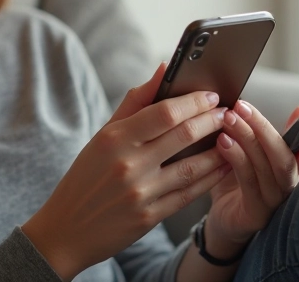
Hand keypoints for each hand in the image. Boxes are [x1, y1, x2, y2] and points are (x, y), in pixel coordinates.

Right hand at [22, 63, 231, 280]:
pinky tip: (222, 167)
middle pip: (183, 135)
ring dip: (218, 150)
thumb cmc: (85, 177)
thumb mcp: (102, 136)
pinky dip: (210, 179)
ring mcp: (140, 193)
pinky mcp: (149, 218)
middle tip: (227, 113)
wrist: (66, 229)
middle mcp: (128, 164)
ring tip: (232, 137)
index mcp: (114, 139)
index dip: (194, 101)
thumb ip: (134, 102)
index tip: (212, 95)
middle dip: (212, 120)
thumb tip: (163, 69)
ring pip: (192, 167)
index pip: (165, 112)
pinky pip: (189, 194)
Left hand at [202, 101, 298, 255]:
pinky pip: (248, 181)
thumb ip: (269, 134)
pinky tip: (223, 141)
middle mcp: (288, 187)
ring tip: (228, 118)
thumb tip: (291, 108)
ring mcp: (274, 202)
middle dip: (263, 128)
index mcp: (293, 170)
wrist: (223, 220)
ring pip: (265, 166)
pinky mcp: (256, 213)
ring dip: (246, 137)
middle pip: (284, 157)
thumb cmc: (239, 182)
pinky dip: (236, 158)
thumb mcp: (256, 154)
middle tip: (242, 106)